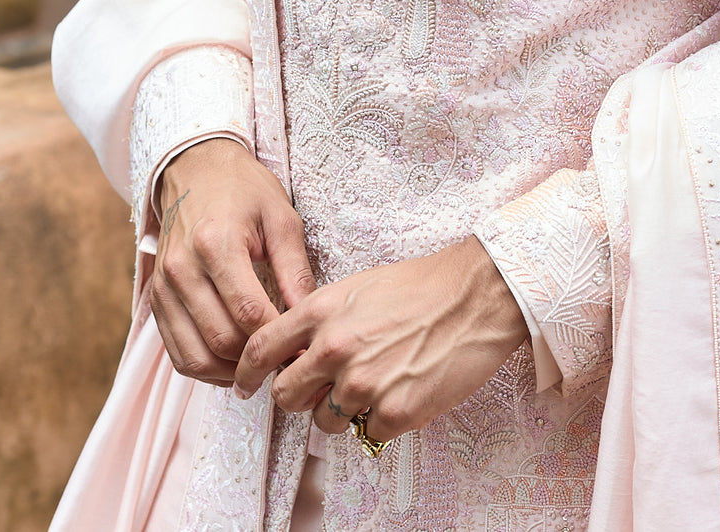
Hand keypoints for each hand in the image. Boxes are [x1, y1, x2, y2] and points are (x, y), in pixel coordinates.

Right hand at [151, 137, 315, 386]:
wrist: (195, 169)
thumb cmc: (244, 189)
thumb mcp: (280, 217)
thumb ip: (294, 270)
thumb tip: (308, 319)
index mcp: (216, 244)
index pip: (250, 313)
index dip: (280, 339)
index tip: (304, 347)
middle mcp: (182, 269)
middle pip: (222, 340)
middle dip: (258, 359)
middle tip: (287, 360)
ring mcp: (164, 287)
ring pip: (196, 357)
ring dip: (231, 372)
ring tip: (261, 366)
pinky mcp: (156, 299)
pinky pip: (177, 353)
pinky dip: (205, 367)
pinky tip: (233, 361)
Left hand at [232, 237, 528, 444]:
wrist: (475, 296)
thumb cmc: (421, 286)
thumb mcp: (358, 288)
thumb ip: (321, 320)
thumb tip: (299, 355)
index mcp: (322, 312)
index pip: (261, 349)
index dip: (246, 373)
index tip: (244, 385)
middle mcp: (335, 349)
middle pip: (286, 395)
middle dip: (298, 397)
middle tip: (321, 389)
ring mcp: (364, 384)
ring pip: (324, 421)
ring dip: (342, 410)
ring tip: (376, 380)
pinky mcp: (395, 412)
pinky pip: (367, 432)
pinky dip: (380, 418)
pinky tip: (402, 388)